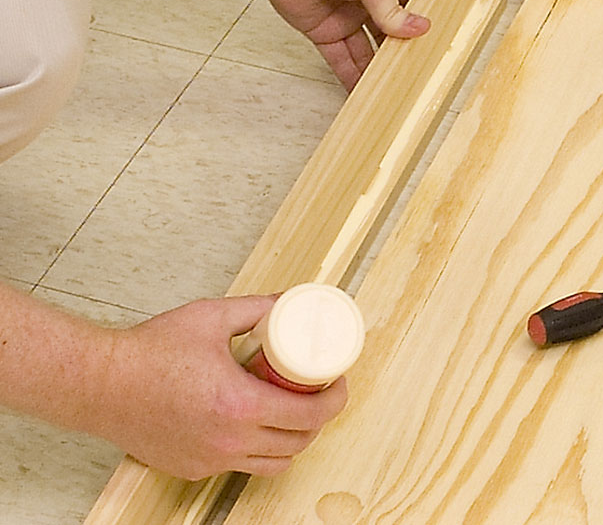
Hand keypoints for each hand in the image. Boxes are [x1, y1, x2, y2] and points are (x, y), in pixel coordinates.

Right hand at [93, 296, 347, 479]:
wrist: (99, 383)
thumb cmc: (147, 353)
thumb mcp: (212, 317)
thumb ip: (256, 308)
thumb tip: (288, 301)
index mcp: (239, 406)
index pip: (312, 415)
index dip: (335, 399)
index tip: (337, 383)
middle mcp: (229, 441)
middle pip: (300, 442)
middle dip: (318, 417)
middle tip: (318, 392)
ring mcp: (211, 459)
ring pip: (275, 462)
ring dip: (292, 438)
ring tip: (291, 409)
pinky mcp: (193, 468)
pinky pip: (240, 466)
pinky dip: (257, 449)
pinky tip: (255, 424)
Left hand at [242, 0, 430, 89]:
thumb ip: (391, 9)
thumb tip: (420, 28)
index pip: (412, 10)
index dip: (421, 28)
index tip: (434, 50)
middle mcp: (369, 2)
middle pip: (391, 36)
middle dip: (401, 55)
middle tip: (416, 78)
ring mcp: (347, 18)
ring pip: (368, 51)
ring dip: (377, 70)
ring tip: (392, 91)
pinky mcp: (325, 32)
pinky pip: (342, 59)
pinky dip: (351, 76)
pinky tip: (363, 91)